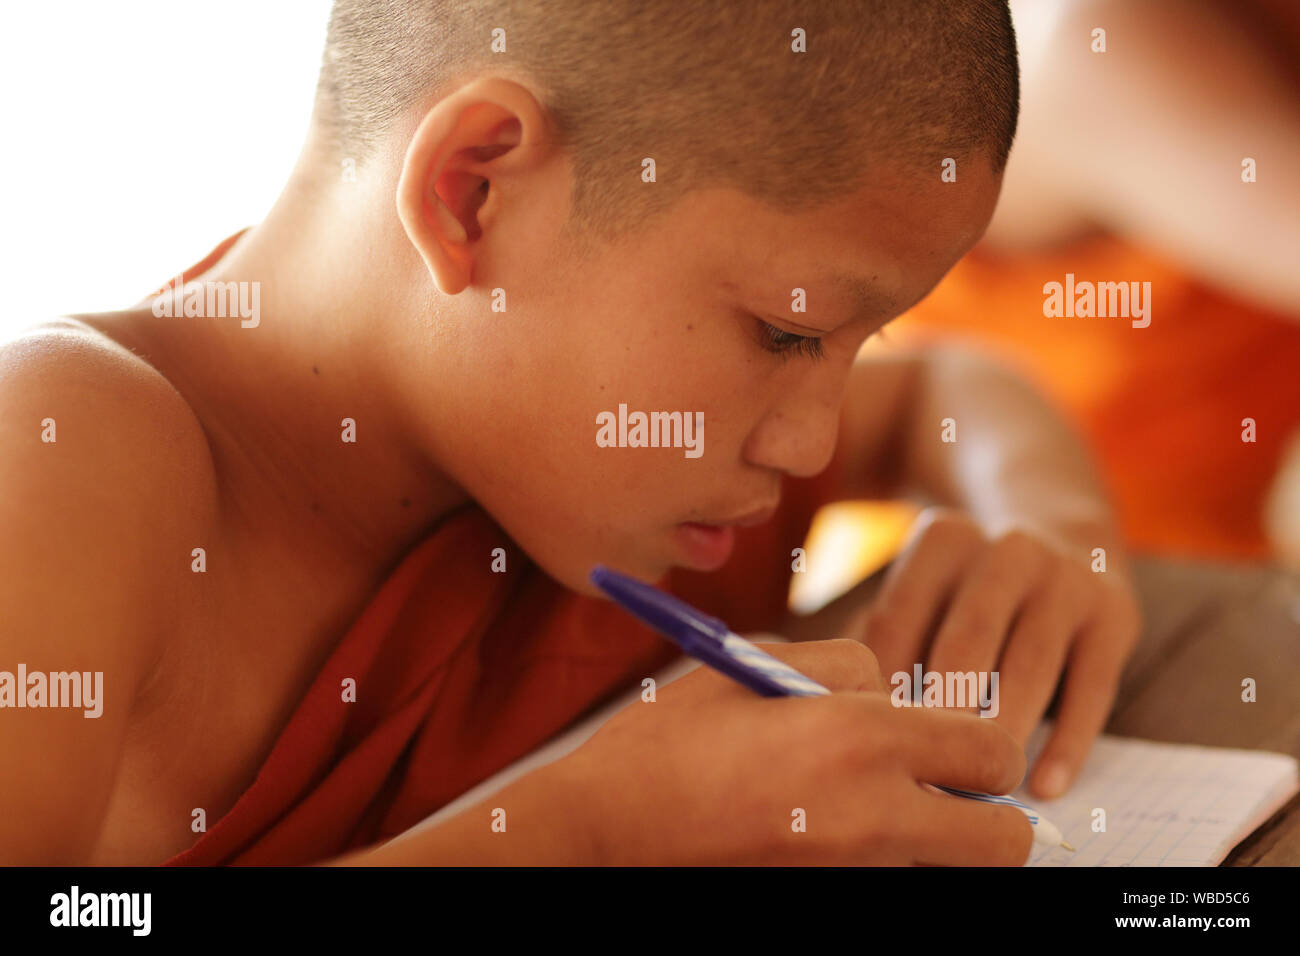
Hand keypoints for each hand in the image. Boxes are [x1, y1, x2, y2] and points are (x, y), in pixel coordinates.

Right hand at [554, 639, 1032, 864]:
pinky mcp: (831, 903)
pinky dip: (881, 861)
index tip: (950, 739)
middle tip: (938, 789)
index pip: (994, 752)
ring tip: (866, 808)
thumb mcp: (753, 667)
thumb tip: (892, 691)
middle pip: (1003, 841)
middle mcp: (873, 817)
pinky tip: (826, 832)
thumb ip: (841, 665)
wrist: (604, 829)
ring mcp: (853, 875)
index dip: (984, 743)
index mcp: (858, 739)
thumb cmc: (668, 741)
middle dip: (988, 814)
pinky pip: (891, 883)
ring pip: (949, 869)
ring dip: (933, 842)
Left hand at [856, 507, 1140, 799]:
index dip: (880, 685)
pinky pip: (1092, 687)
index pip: (899, 619)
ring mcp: (1065, 579)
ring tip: (980, 785)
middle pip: (965, 644)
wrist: (1065, 539)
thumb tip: (845, 703)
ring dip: (1003, 731)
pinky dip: (1069, 742)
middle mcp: (1007, 550)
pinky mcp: (1115, 614)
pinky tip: (1045, 786)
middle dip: (941, 714)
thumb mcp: (923, 585)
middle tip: (920, 774)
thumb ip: (880, 634)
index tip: (870, 742)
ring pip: (1029, 668)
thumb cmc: (965, 589)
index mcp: (943, 539)